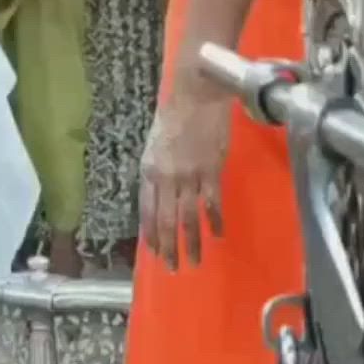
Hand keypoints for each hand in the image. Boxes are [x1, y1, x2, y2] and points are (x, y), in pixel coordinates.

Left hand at [138, 73, 230, 268]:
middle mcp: (166, 178)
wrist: (196, 95)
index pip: (146, 212)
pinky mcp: (211, 170)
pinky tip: (217, 235)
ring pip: (188, 217)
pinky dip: (214, 221)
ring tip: (194, 261)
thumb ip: (157, 174)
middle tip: (173, 268)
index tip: (154, 253)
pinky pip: (212, 202)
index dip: (151, 235)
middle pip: (166, 221)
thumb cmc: (174, 117)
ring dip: (191, 242)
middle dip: (169, 248)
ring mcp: (189, 175)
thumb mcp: (155, 147)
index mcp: (148, 172)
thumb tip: (159, 198)